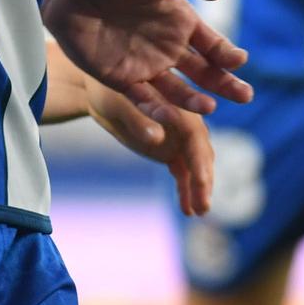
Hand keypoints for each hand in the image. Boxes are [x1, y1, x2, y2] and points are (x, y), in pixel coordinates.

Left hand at [43, 0, 252, 125]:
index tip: (239, 61)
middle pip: (204, 72)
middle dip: (225, 84)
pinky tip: (172, 116)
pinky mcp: (119, 79)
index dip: (227, 54)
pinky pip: (143, 100)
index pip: (211, 44)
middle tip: (245, 96)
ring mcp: (144, 65)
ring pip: (177, 91)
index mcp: (178, 20)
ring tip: (210, 108)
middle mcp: (166, 46)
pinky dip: (158, 110)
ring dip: (194, 101)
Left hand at [84, 77, 215, 215]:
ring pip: (195, 165)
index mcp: (178, 104)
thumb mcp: (120, 105)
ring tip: (198, 212)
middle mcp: (185, 120)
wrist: (100, 93)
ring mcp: (179, 137)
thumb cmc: (109, 92)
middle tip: (203, 207)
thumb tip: (156, 138)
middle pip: (200, 153)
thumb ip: (140, 120)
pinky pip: (182, 172)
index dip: (200, 160)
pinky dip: (186, 189)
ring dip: (198, 188)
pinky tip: (187, 210)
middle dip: (203, 180)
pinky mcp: (169, 149)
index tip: (203, 183)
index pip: (195, 136)